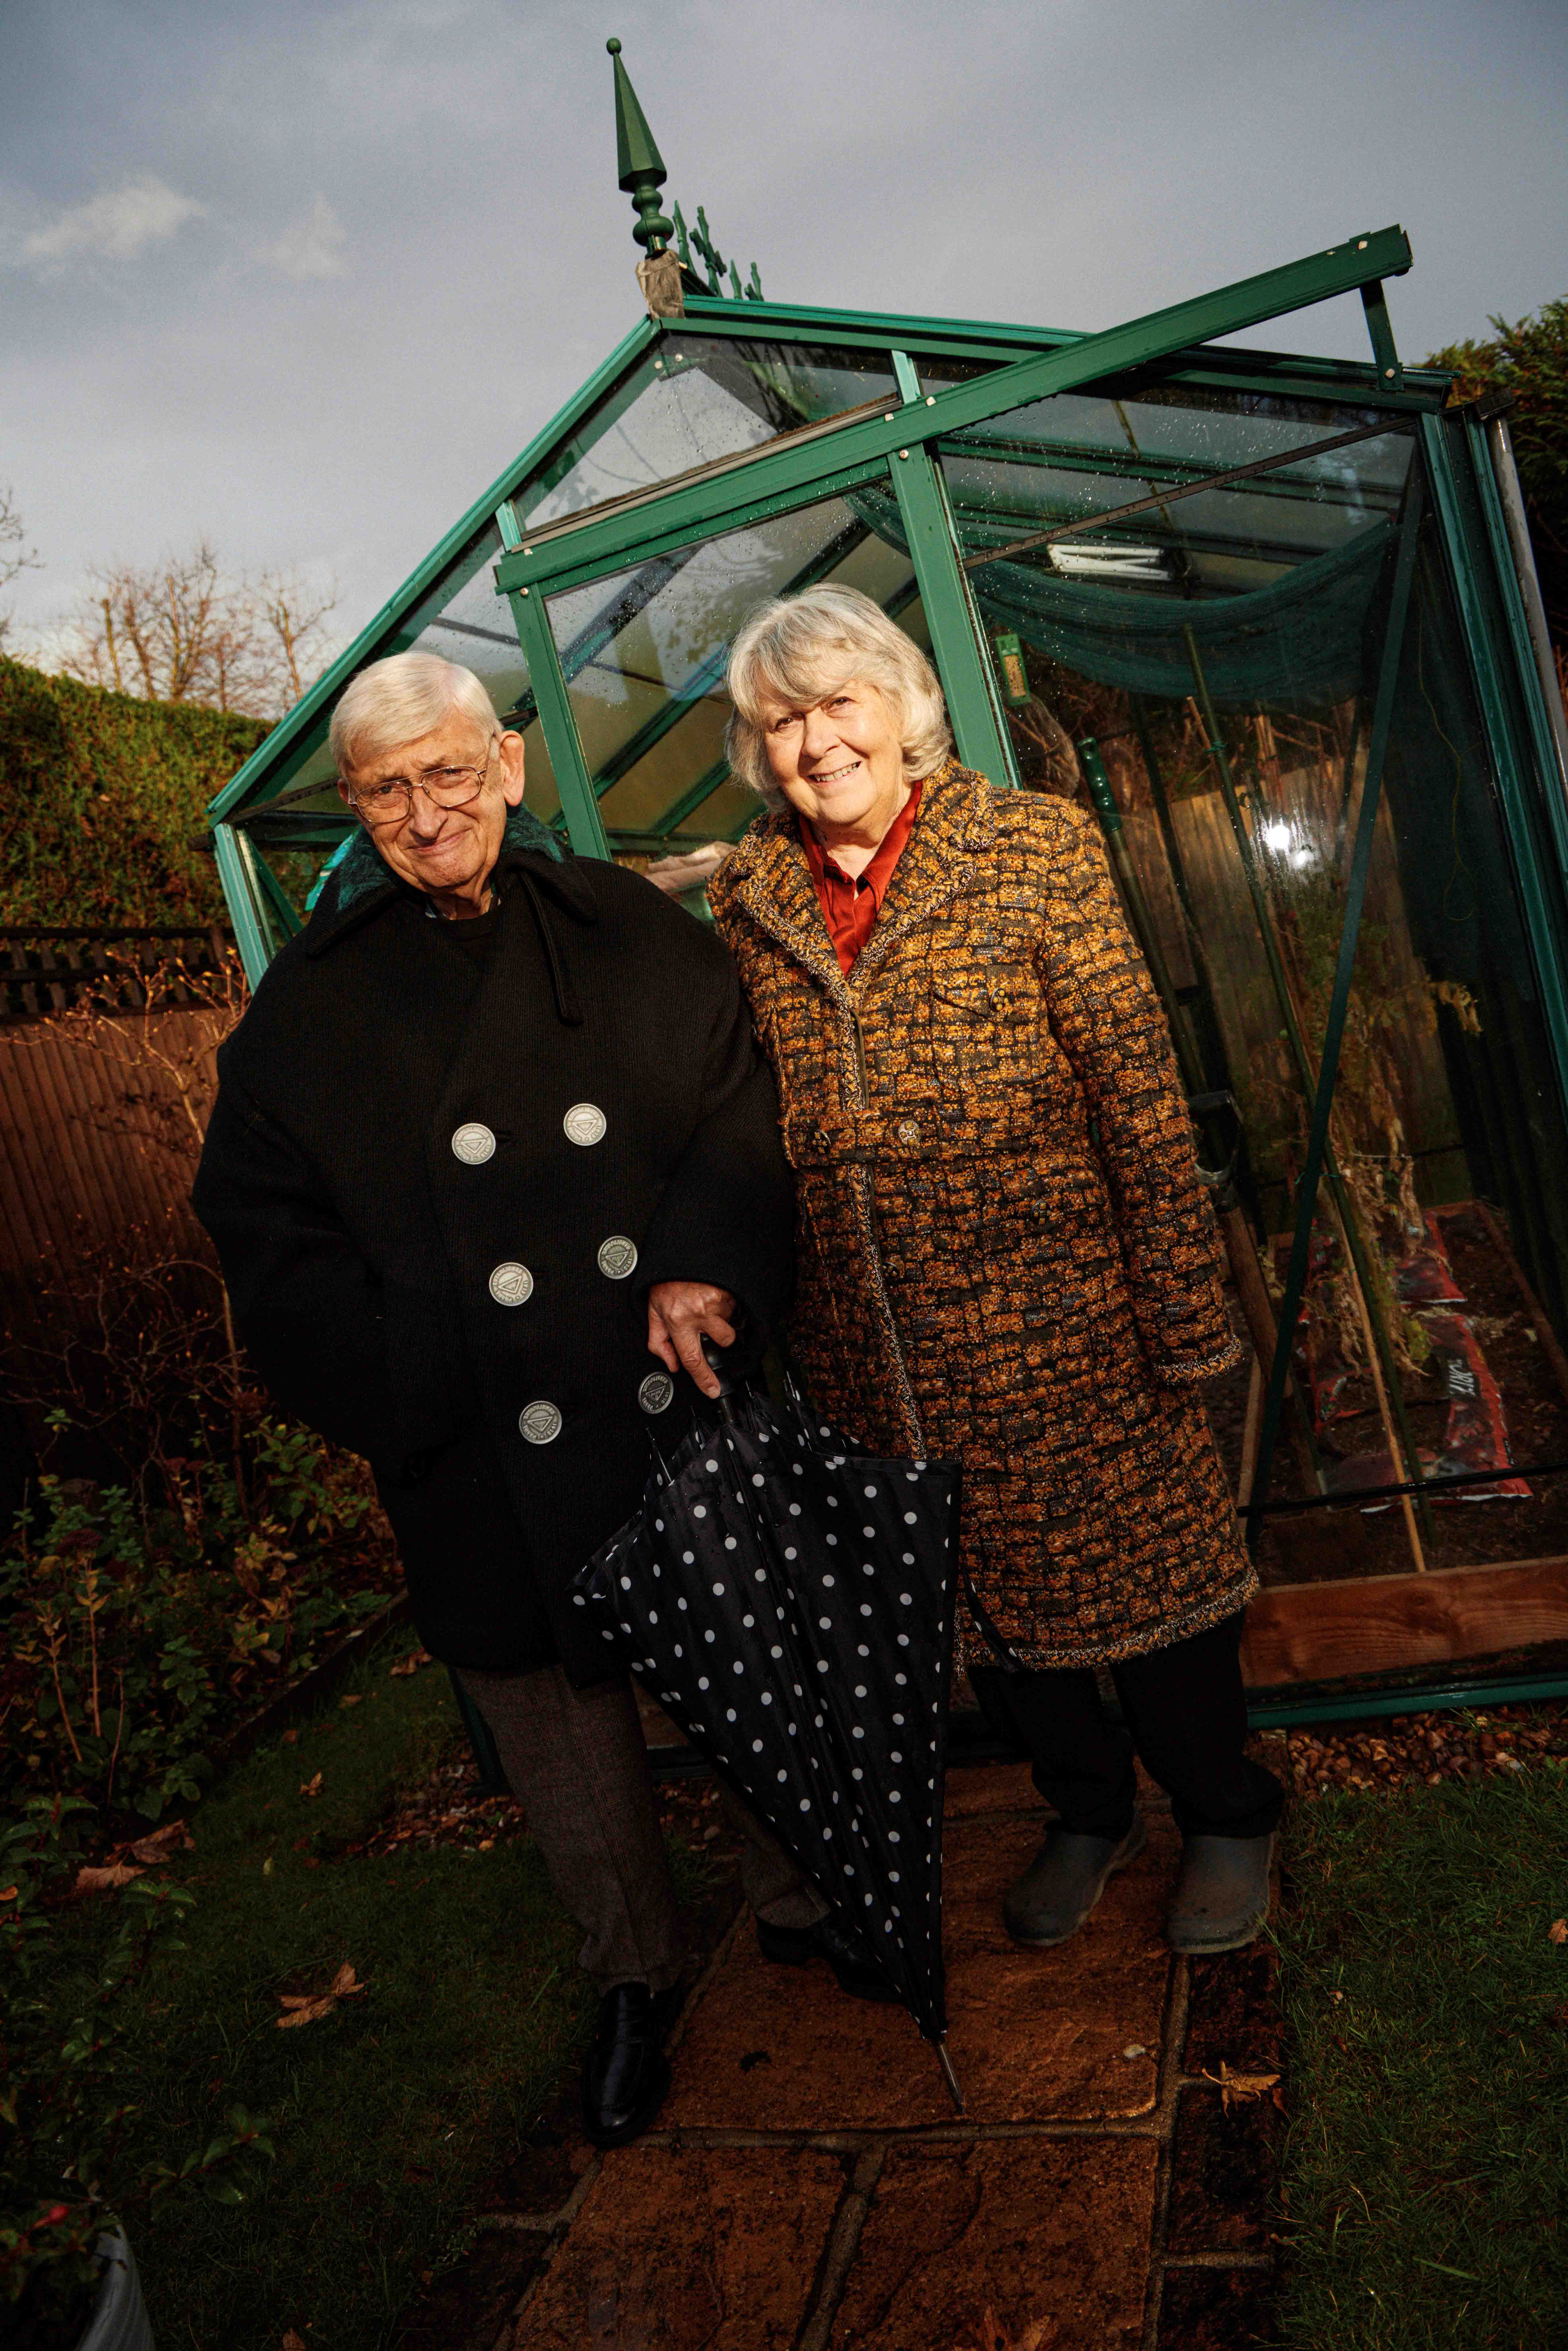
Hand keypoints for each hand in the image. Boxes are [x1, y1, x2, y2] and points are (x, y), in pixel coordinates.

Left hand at [647, 1281, 736, 1400]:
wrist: (680, 1252)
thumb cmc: (666, 1281)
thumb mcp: (653, 1311)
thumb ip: (659, 1341)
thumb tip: (671, 1364)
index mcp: (677, 1320)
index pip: (692, 1359)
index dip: (704, 1378)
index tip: (712, 1390)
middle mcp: (698, 1312)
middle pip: (722, 1342)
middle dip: (719, 1338)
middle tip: (707, 1323)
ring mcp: (715, 1300)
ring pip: (730, 1323)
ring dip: (721, 1318)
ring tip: (706, 1304)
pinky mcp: (727, 1290)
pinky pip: (734, 1306)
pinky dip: (725, 1304)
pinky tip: (712, 1294)